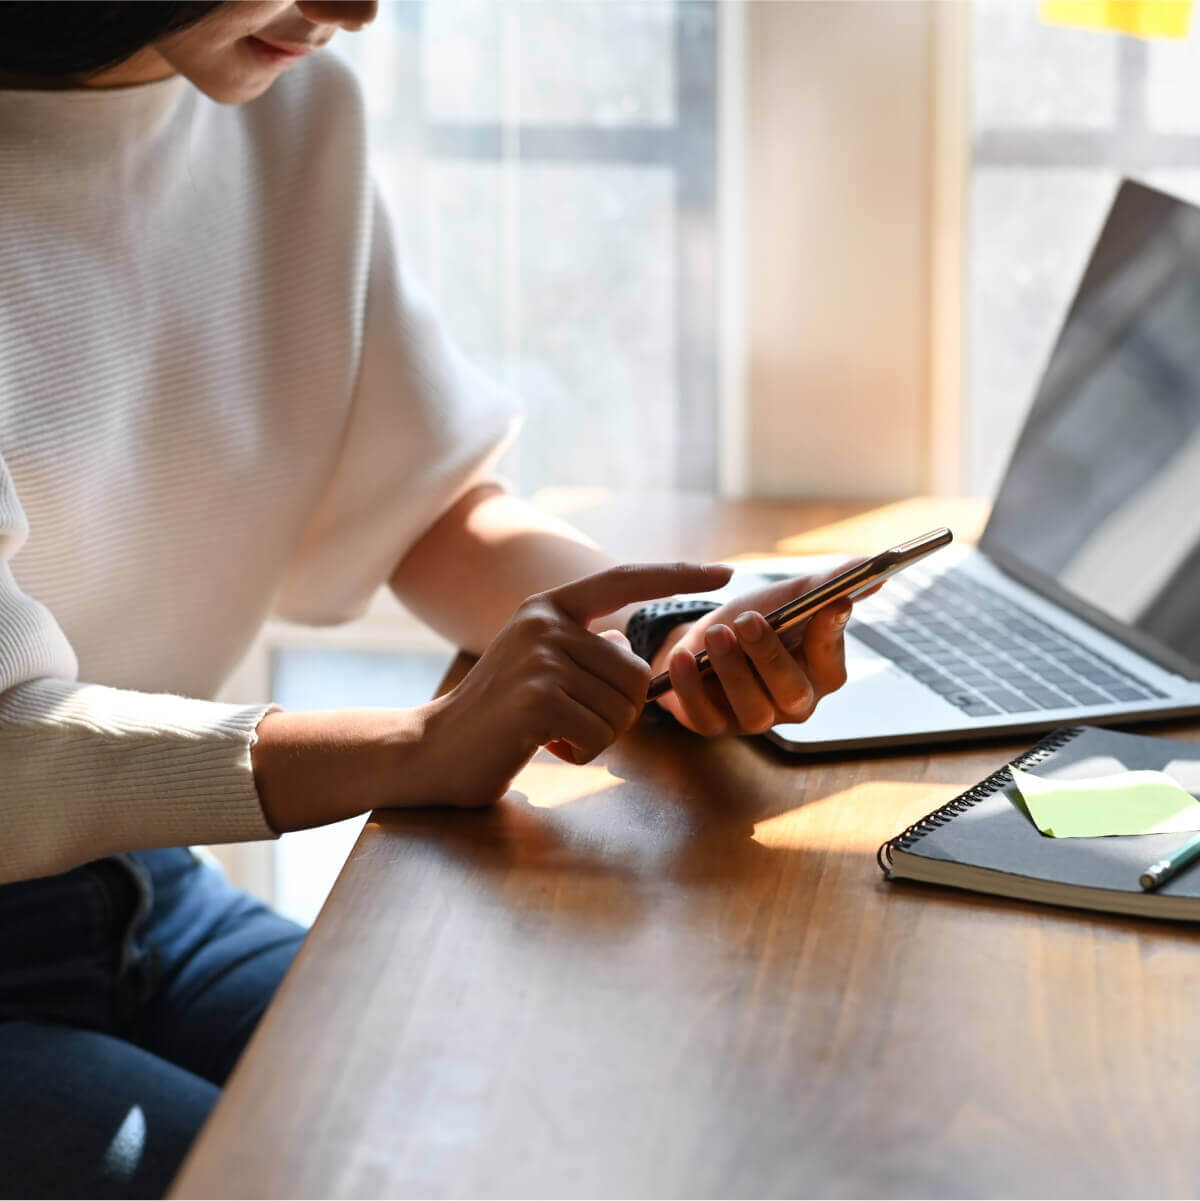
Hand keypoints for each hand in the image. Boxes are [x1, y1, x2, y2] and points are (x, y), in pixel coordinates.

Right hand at [415, 561, 732, 805]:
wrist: (431, 750)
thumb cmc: (496, 715)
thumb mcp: (540, 665)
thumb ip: (585, 649)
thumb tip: (630, 647)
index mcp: (548, 608)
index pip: (623, 580)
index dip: (678, 576)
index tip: (726, 572)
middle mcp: (545, 623)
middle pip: (638, 672)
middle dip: (620, 713)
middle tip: (573, 722)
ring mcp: (541, 658)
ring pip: (624, 708)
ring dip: (599, 735)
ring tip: (552, 731)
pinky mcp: (539, 698)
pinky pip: (602, 735)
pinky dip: (582, 752)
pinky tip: (545, 745)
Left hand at [650, 562, 869, 735]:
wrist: (701, 637)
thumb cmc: (754, 618)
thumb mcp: (788, 596)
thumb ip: (828, 585)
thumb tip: (879, 573)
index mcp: (819, 674)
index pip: (831, 662)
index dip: (831, 635)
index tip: (831, 603)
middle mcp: (792, 704)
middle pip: (793, 692)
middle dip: (770, 655)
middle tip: (748, 620)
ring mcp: (752, 719)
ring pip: (751, 707)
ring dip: (732, 669)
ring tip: (716, 633)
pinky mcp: (712, 725)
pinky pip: (704, 716)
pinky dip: (691, 686)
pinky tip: (683, 657)